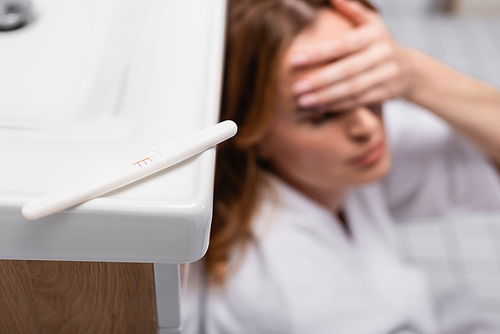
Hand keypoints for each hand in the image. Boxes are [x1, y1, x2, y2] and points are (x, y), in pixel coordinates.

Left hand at [290, 0, 412, 109]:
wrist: (409, 68)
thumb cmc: (378, 41)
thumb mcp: (370, 22)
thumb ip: (352, 10)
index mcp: (374, 35)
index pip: (343, 45)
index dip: (318, 53)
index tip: (293, 60)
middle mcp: (383, 54)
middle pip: (347, 70)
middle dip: (319, 80)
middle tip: (295, 88)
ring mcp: (387, 75)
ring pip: (352, 89)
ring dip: (325, 96)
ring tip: (302, 101)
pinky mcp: (386, 93)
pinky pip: (358, 101)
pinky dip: (337, 105)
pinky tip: (318, 108)